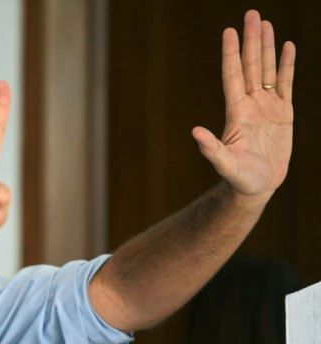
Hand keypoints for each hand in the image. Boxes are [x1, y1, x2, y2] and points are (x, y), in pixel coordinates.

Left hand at [192, 10, 294, 202]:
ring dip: (266, 47)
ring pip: (266, 70)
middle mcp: (250, 104)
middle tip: (251, 14)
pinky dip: (286, 66)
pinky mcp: (283, 113)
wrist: (257, 186)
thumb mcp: (225, 164)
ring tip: (265, 23)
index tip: (229, 31)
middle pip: (250, 66)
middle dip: (251, 40)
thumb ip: (211, 149)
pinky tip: (287, 47)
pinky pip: (285, 84)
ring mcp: (266, 107)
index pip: (232, 76)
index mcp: (236, 112)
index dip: (231, 54)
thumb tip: (195, 132)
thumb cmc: (239, 178)